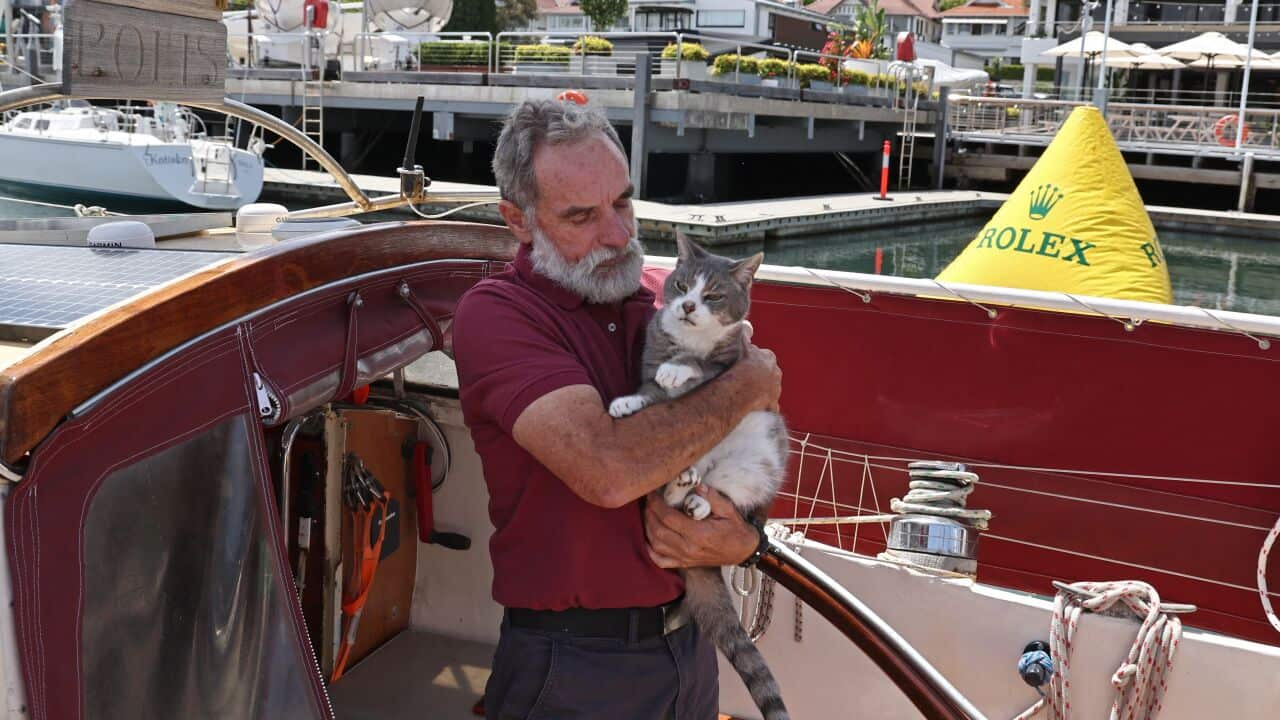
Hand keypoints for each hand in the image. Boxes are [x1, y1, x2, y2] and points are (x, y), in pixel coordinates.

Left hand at [644, 486, 758, 568]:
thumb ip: (712, 497)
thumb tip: (696, 486)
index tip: (653, 493)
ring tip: (648, 513)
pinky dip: (650, 549)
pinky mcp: (684, 563)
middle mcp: (689, 548)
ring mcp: (685, 558)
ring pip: (656, 544)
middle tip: (649, 500)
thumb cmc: (735, 529)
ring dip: (648, 527)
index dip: (657, 504)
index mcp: (699, 534)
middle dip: (650, 513)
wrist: (743, 551)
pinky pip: (660, 560)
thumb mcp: (728, 510)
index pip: (669, 518)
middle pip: (658, 530)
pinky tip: (649, 536)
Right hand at [735, 341, 781, 412]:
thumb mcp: (742, 344)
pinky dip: (765, 408)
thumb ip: (745, 334)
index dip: (754, 360)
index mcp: (769, 358)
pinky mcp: (772, 405)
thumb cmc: (742, 364)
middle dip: (761, 375)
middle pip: (769, 373)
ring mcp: (775, 390)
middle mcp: (775, 373)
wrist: (744, 386)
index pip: (764, 356)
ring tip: (749, 393)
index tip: (746, 363)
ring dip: (762, 391)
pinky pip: (769, 407)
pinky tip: (756, 408)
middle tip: (747, 378)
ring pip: (770, 389)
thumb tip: (746, 325)